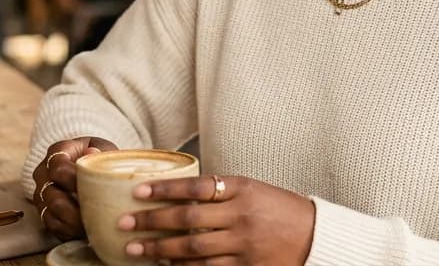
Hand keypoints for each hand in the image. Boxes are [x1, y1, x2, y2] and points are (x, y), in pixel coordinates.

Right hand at [31, 136, 118, 240]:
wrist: (86, 166)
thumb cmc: (97, 156)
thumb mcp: (102, 148)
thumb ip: (99, 151)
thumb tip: (92, 153)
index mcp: (56, 152)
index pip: (58, 168)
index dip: (74, 179)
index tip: (92, 186)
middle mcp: (43, 173)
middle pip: (52, 194)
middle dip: (76, 206)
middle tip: (96, 213)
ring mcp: (41, 194)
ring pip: (51, 212)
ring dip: (73, 222)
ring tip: (94, 224)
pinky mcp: (44, 212)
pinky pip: (52, 226)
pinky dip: (69, 231)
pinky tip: (85, 231)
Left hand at [120, 174, 314, 263]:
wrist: (314, 236)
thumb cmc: (278, 208)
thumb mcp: (252, 189)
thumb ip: (219, 192)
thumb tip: (177, 193)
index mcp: (241, 189)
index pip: (195, 187)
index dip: (164, 190)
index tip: (138, 191)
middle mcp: (240, 217)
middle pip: (187, 221)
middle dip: (152, 222)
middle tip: (124, 223)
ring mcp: (243, 245)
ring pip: (192, 250)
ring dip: (160, 250)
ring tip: (135, 249)